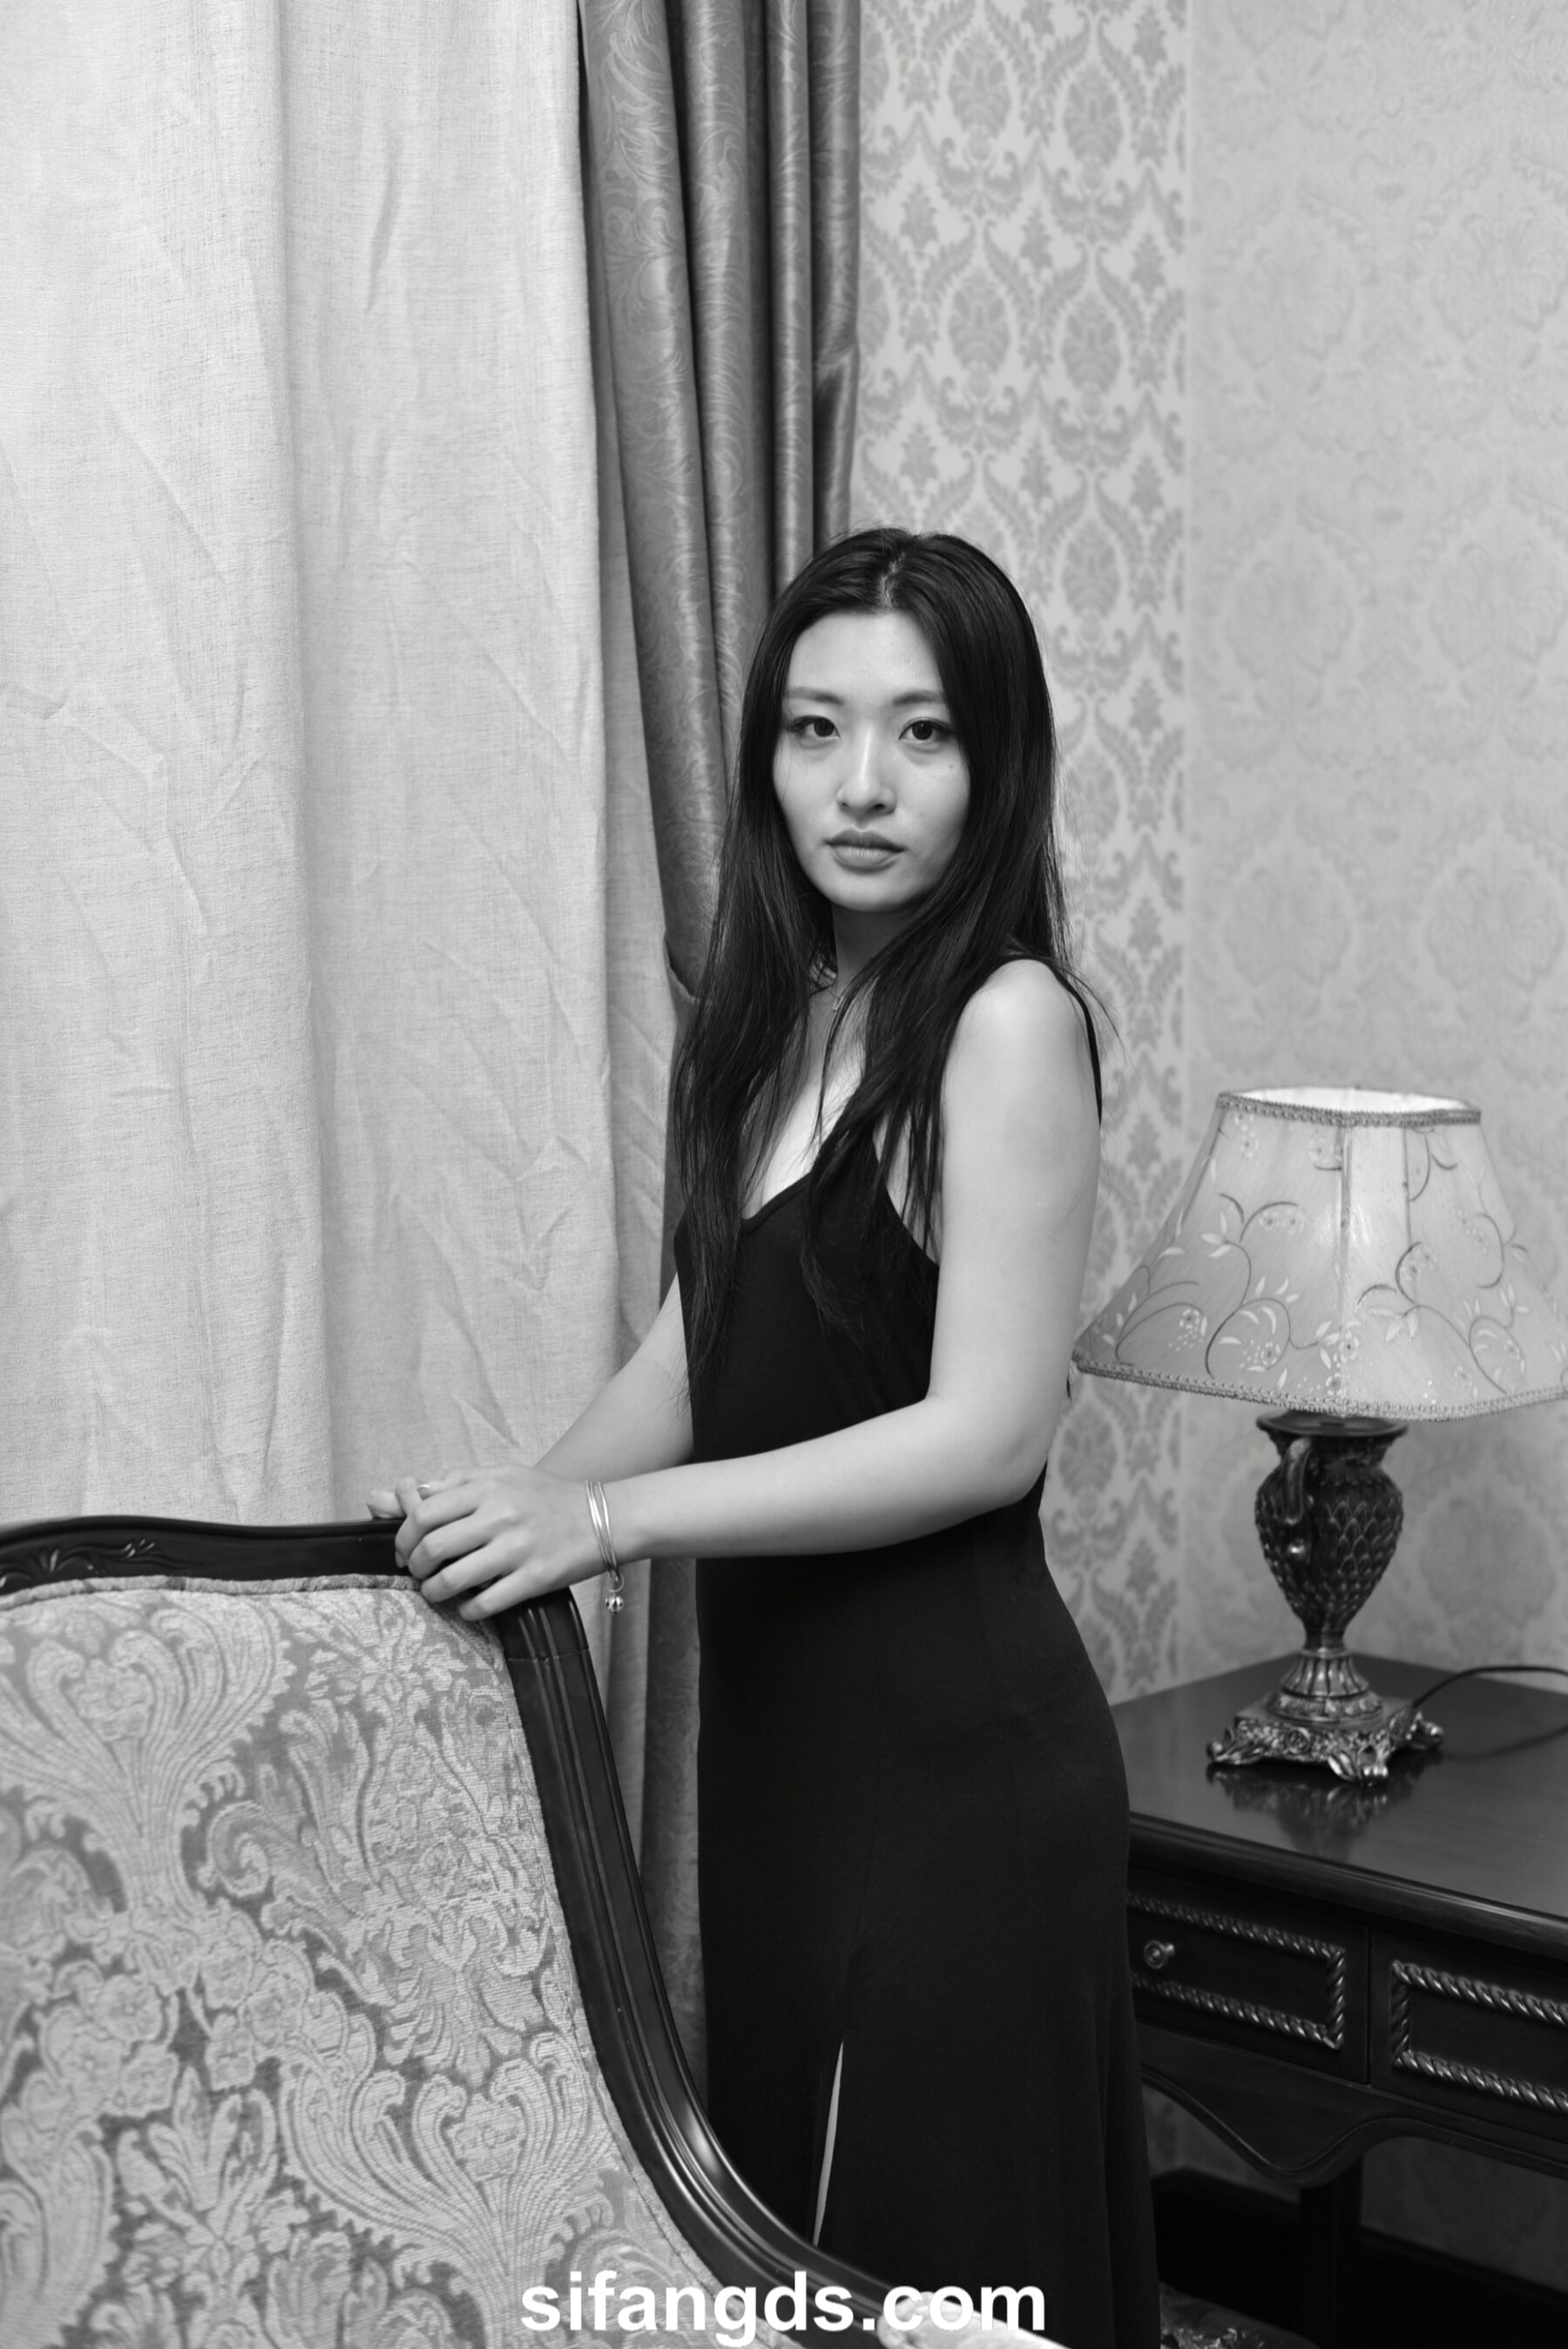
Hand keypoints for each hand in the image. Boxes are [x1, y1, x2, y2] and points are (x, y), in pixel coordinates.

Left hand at [367, 1465, 602, 1620]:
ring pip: (453, 1579)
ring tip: (435, 1591)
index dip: (404, 1536)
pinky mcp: (534, 1579)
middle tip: (418, 1572)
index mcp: (488, 1488)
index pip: (424, 1513)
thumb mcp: (504, 1475)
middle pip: (432, 1547)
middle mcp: (500, 1516)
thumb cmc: (547, 1497)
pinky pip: (485, 1603)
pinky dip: (467, 1610)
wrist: (602, 1518)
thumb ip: (458, 1481)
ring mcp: (517, 1549)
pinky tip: (467, 1606)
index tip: (405, 1548)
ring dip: (434, 1591)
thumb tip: (411, 1492)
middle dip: (415, 1566)